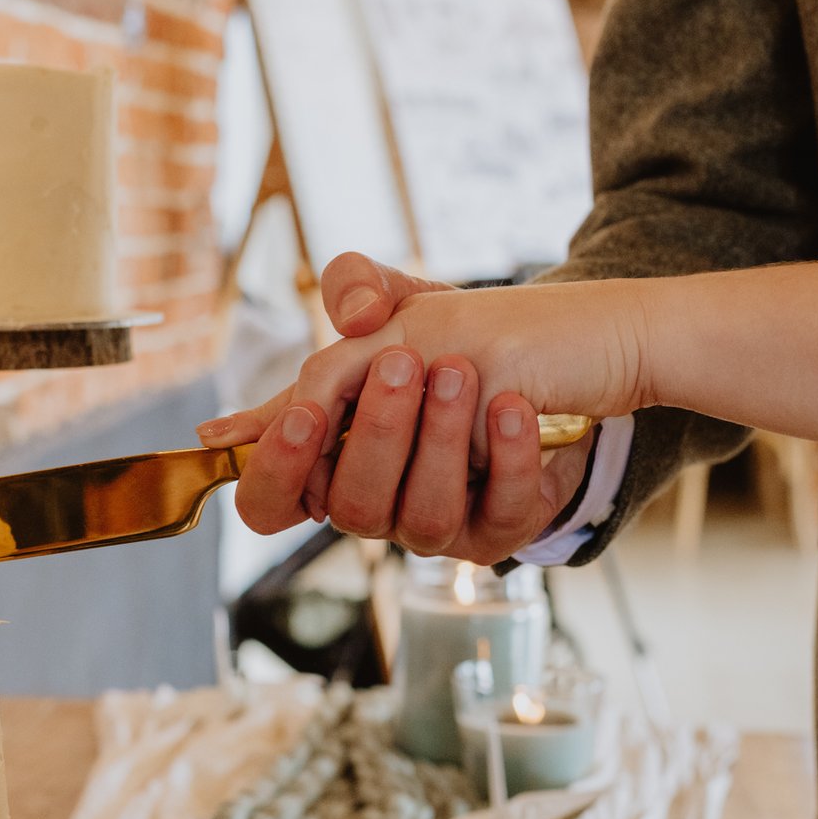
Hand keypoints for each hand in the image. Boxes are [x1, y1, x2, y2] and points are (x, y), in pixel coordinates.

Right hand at [199, 254, 641, 559]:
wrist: (551, 360)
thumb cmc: (453, 340)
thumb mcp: (399, 300)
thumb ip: (355, 287)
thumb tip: (347, 317)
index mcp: (326, 462)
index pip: (266, 503)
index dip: (273, 471)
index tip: (304, 414)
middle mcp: (374, 503)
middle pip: (350, 507)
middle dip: (375, 434)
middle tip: (401, 361)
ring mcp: (435, 526)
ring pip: (424, 517)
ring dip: (439, 439)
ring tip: (461, 371)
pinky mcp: (498, 530)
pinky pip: (500, 512)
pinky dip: (509, 455)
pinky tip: (514, 404)